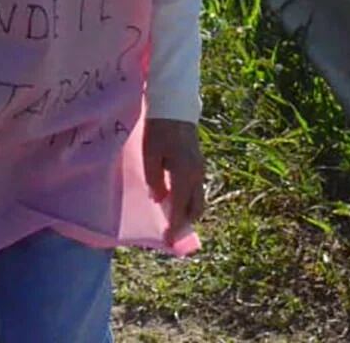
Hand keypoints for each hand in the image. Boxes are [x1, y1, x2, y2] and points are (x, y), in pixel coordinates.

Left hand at [141, 118, 206, 241]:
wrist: (174, 107)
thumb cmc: (158, 130)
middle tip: (169, 233)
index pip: (180, 209)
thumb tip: (160, 200)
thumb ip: (154, 180)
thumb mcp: (150, 155)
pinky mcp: (198, 164)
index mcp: (184, 175)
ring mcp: (200, 169)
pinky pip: (196, 189)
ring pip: (197, 200)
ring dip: (187, 212)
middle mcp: (196, 175)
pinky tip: (174, 200)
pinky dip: (187, 200)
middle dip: (184, 223)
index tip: (167, 242)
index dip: (174, 227)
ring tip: (171, 219)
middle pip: (195, 209)